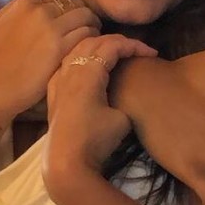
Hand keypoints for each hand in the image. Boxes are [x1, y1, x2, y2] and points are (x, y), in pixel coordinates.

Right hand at [0, 0, 100, 118]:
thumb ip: (12, 9)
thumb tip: (30, 1)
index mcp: (24, 3)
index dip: (68, 5)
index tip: (71, 17)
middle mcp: (39, 11)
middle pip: (75, 3)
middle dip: (82, 13)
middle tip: (86, 25)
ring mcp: (50, 28)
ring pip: (85, 15)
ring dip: (91, 24)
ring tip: (92, 35)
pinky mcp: (60, 47)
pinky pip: (86, 34)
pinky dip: (92, 38)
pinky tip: (89, 46)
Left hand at [45, 32, 157, 183]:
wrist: (66, 162)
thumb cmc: (96, 140)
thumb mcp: (122, 118)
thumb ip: (122, 96)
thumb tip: (119, 92)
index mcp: (88, 74)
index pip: (112, 46)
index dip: (134, 45)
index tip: (151, 53)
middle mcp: (70, 71)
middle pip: (93, 42)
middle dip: (117, 41)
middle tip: (136, 50)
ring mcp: (58, 81)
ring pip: (76, 49)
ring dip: (97, 46)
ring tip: (114, 53)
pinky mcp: (53, 92)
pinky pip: (65, 63)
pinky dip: (80, 57)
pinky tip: (88, 65)